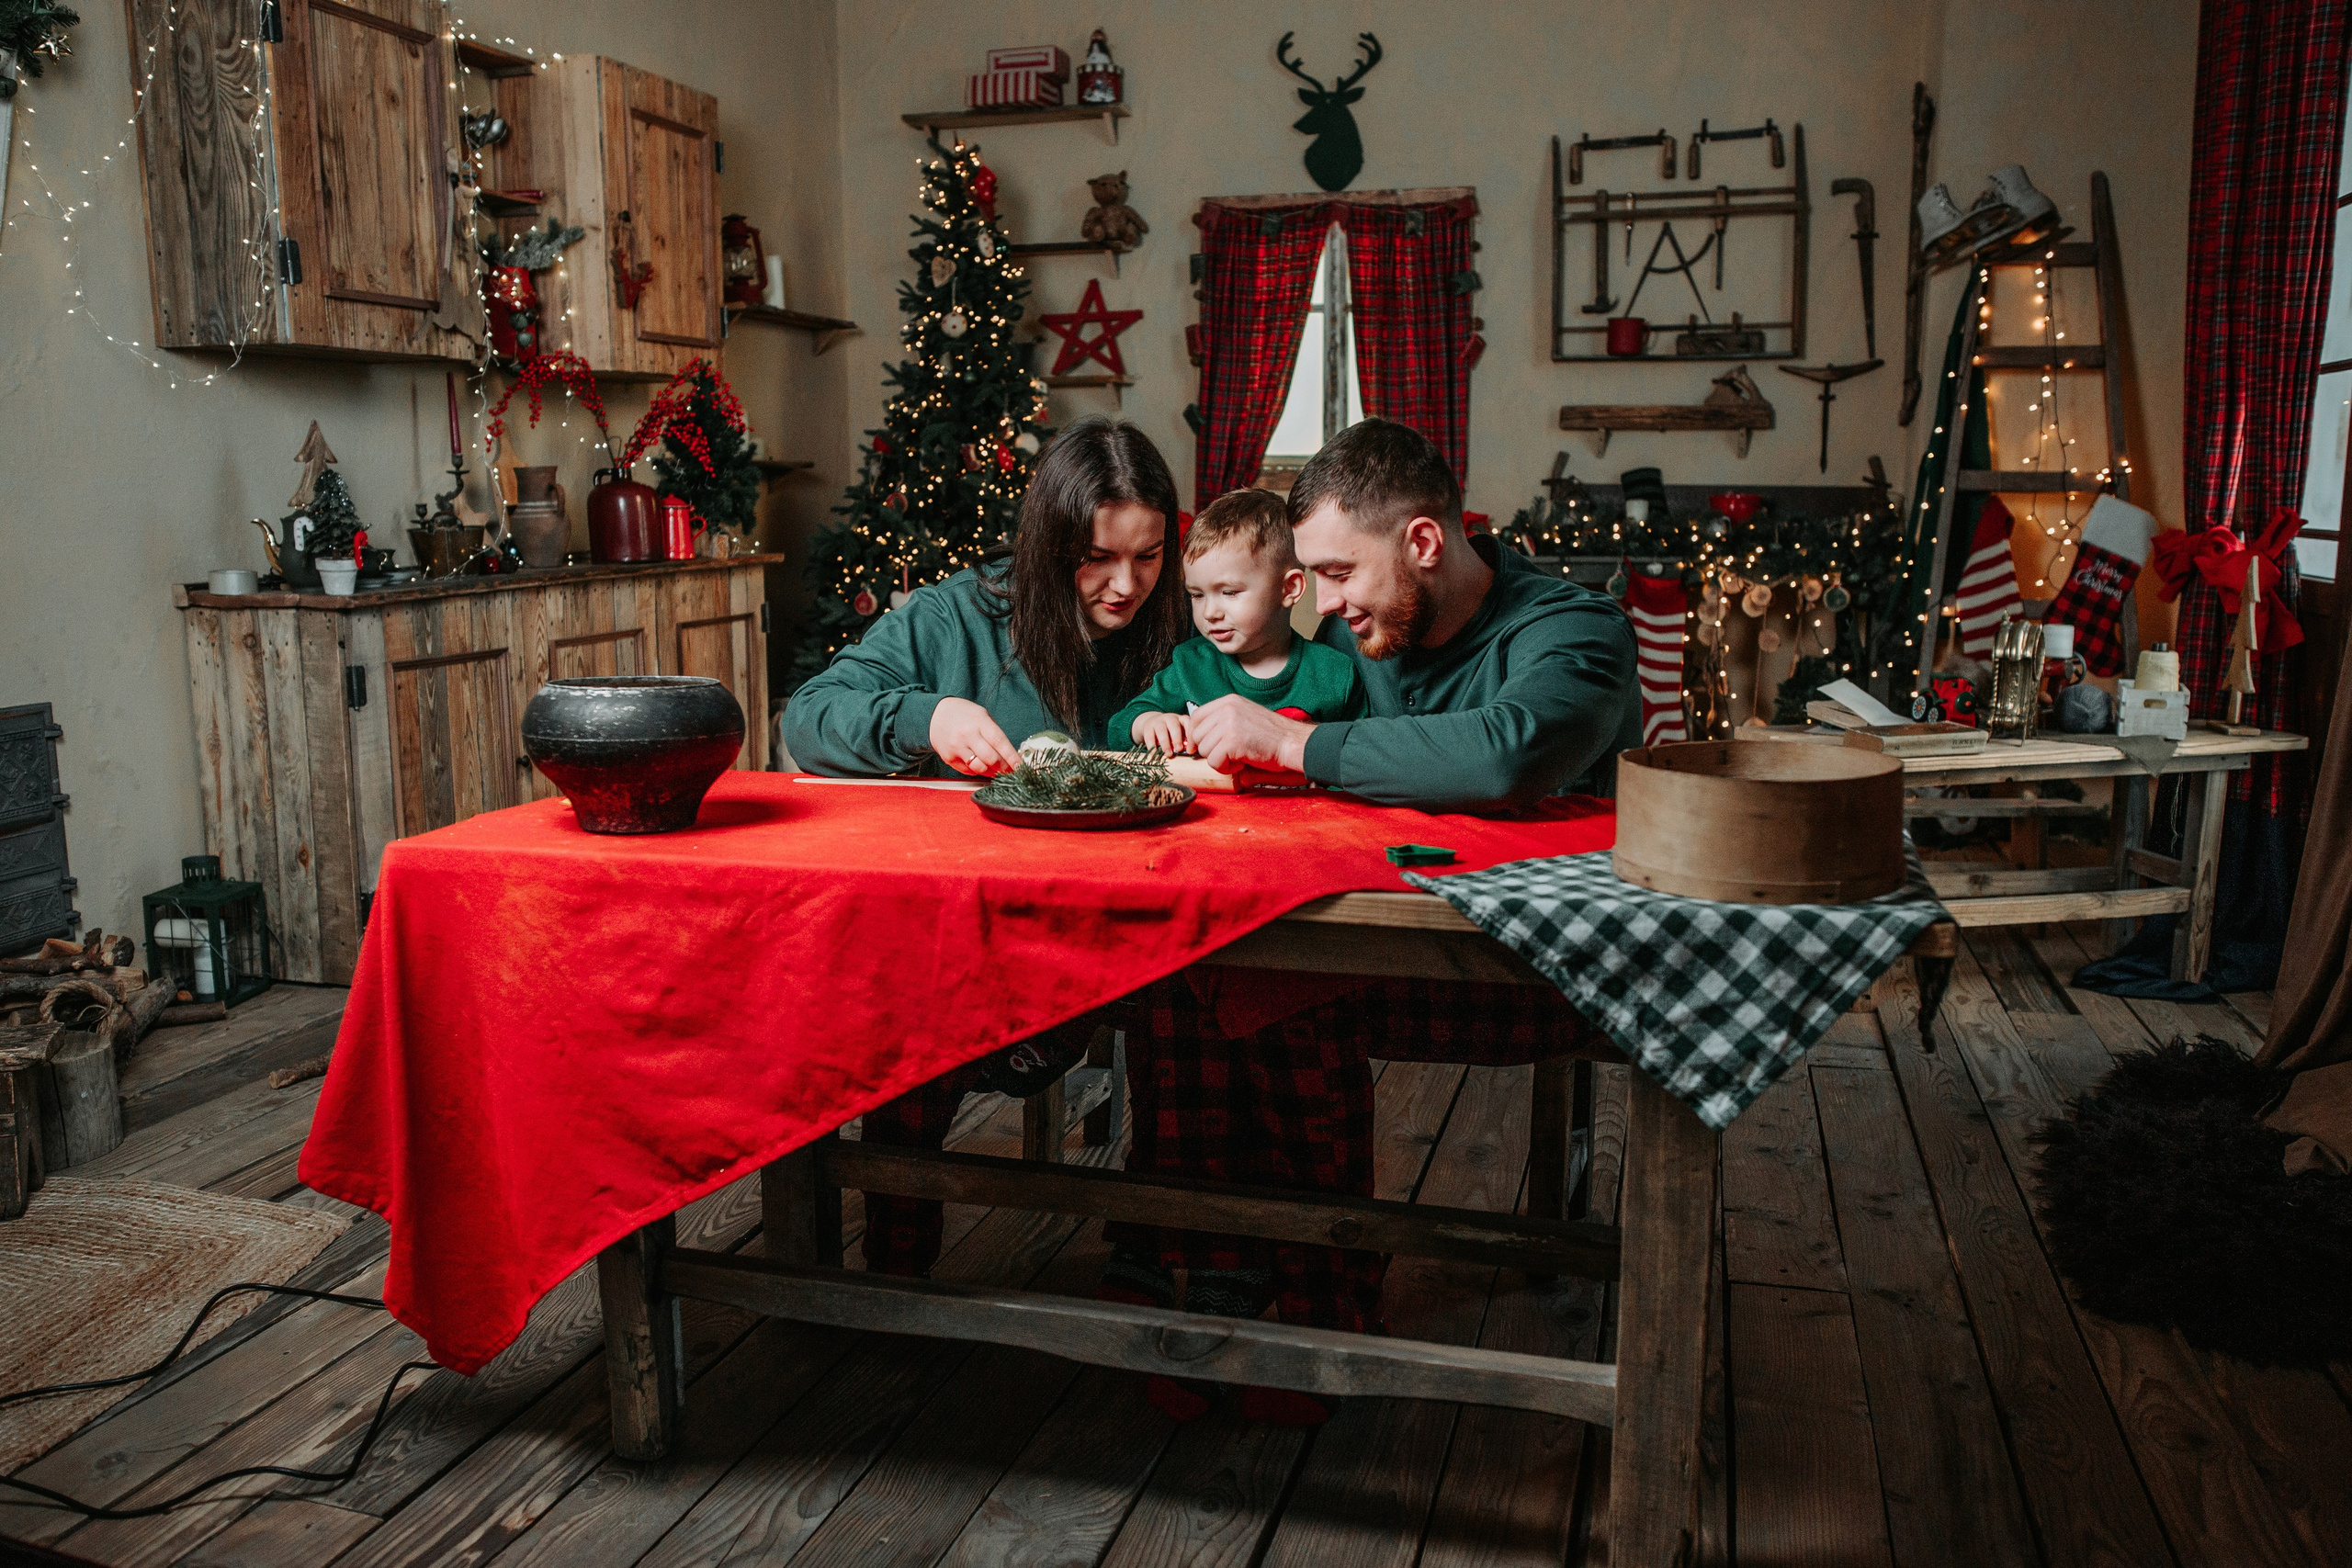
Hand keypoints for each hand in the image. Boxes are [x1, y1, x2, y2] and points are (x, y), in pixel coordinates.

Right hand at [928, 697, 1021, 775]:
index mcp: (979, 722)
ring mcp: (957, 748)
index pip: (1000, 742)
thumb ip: (995, 734)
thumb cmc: (964, 715)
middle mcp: (968, 735)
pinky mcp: (949, 758)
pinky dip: (977, 771)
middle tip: (1010, 771)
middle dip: (1004, 768)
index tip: (1020, 767)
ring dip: (992, 773)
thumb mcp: (983, 716)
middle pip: (991, 759)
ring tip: (996, 770)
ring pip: (980, 768)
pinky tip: (980, 765)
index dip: (1012, 757)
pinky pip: (968, 771)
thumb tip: (1010, 755)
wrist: (935, 714)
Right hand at [1127, 711, 1192, 754]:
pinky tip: (1155, 754)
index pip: (1188, 724)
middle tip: (1179, 749)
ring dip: (1165, 743)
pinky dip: (1152, 746)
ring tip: (1168, 754)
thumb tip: (1191, 753)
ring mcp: (1158, 721)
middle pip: (1174, 726)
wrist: (1154, 723)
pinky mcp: (1148, 727)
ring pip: (1161, 730)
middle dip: (1177, 738)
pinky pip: (1149, 736)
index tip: (1191, 750)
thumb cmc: (1172, 732)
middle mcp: (1170, 718)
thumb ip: (1186, 741)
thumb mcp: (1180, 733)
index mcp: (1182, 719)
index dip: (1190, 737)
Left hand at [1188, 694, 1312, 775]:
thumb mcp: (1244, 716)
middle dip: (1210, 750)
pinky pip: (1214, 762)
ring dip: (1220, 760)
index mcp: (1228, 701)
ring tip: (1239, 757)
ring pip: (1204, 750)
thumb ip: (1223, 720)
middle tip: (1230, 754)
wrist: (1291, 743)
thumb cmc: (1271, 735)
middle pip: (1197, 735)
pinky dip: (1226, 768)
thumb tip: (1197, 736)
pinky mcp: (1232, 741)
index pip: (1197, 716)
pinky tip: (1242, 763)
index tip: (1199, 747)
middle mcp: (1226, 709)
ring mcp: (1229, 724)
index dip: (1195, 734)